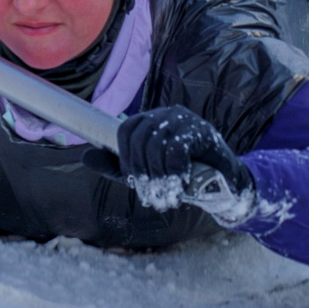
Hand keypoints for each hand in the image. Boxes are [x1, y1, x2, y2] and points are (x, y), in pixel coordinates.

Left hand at [87, 105, 256, 224]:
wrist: (223, 185)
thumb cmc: (182, 177)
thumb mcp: (144, 174)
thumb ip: (117, 166)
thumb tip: (85, 156)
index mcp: (151, 121)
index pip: (124, 131)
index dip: (126, 159)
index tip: (137, 180)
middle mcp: (166, 114)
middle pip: (137, 138)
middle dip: (141, 171)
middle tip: (153, 193)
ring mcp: (185, 120)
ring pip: (155, 145)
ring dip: (158, 176)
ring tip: (168, 193)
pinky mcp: (201, 131)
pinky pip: (175, 148)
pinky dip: (174, 170)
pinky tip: (181, 183)